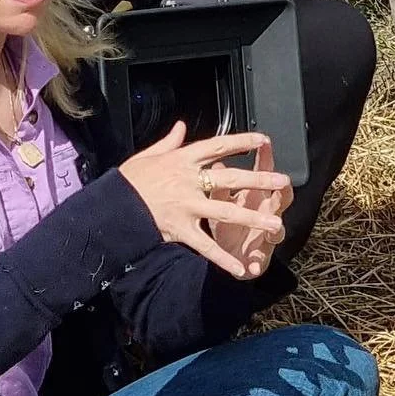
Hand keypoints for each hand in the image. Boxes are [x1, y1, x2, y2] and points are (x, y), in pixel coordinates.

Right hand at [117, 122, 289, 279]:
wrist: (111, 207)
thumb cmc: (130, 180)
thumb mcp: (148, 155)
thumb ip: (168, 141)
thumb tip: (180, 126)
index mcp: (183, 158)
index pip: (218, 146)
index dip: (242, 141)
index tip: (263, 139)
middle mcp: (189, 180)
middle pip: (230, 177)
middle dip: (259, 180)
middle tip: (283, 181)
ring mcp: (187, 205)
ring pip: (226, 211)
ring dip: (253, 219)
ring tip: (276, 224)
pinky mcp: (180, 229)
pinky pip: (206, 245)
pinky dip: (224, 259)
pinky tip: (242, 270)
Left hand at [207, 132, 292, 280]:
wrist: (227, 255)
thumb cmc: (225, 221)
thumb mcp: (219, 201)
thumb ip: (219, 184)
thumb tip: (218, 162)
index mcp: (255, 196)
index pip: (263, 173)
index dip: (265, 158)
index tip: (264, 143)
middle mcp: (265, 213)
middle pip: (280, 199)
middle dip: (283, 191)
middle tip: (284, 182)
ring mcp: (265, 236)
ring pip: (276, 230)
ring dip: (276, 228)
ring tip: (275, 227)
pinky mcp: (259, 258)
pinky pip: (259, 262)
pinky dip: (256, 264)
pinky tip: (251, 268)